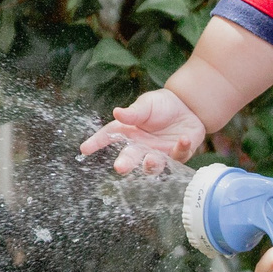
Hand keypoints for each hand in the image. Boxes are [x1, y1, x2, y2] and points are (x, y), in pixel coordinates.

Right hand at [78, 90, 205, 173]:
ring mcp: (159, 152)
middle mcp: (141, 145)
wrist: (188, 106)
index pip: (109, 136)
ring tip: (150, 159)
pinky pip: (178, 155)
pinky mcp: (177, 154)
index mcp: (129, 131)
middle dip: (124, 164)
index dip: (96, 143)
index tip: (84, 149)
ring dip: (151, 164)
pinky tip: (183, 138)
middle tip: (119, 167)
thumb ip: (133, 113)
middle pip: (129, 157)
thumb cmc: (162, 104)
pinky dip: (181, 148)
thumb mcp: (146, 104)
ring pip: (152, 165)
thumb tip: (117, 112)